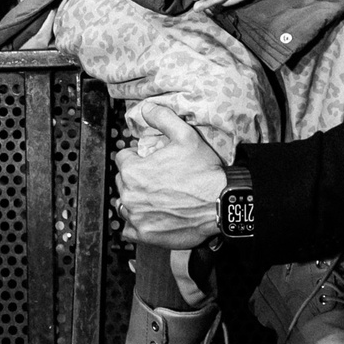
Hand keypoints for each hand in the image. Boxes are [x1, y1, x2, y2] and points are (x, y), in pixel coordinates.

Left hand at [112, 100, 226, 246]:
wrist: (220, 204)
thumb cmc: (204, 172)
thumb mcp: (186, 135)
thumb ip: (162, 118)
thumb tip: (147, 108)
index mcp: (134, 171)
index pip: (122, 159)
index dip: (137, 157)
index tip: (151, 161)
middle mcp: (130, 196)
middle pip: (123, 182)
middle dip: (136, 178)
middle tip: (158, 178)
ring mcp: (137, 217)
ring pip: (125, 205)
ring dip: (135, 200)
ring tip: (155, 197)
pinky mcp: (146, 235)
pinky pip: (129, 229)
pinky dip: (137, 223)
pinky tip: (151, 216)